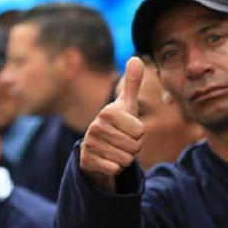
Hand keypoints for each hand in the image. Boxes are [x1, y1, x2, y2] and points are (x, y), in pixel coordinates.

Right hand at [79, 57, 144, 191]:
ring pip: (126, 159)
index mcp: (108, 112)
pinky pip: (115, 170)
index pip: (140, 131)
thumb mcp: (126, 105)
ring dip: (125, 157)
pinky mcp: (87, 162)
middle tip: (121, 141)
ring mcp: (90, 145)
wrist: (96, 148)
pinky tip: (108, 160)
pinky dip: (116, 168)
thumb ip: (132, 83)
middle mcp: (95, 127)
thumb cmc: (117, 124)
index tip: (127, 129)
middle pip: (135, 146)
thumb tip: (136, 57)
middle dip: (133, 147)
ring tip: (115, 149)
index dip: (138, 133)